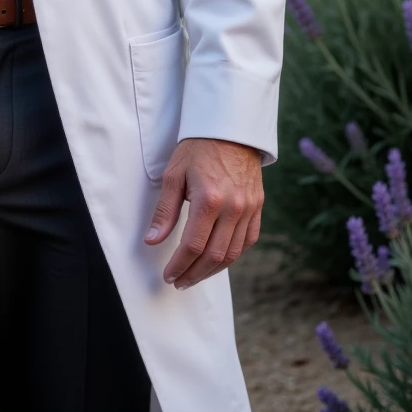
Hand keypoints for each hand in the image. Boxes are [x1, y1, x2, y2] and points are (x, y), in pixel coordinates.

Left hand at [145, 137, 263, 289]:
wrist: (230, 129)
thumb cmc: (198, 149)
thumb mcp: (174, 175)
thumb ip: (165, 211)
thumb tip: (153, 239)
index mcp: (209, 199)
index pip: (193, 246)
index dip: (179, 265)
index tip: (169, 275)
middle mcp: (233, 207)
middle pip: (214, 256)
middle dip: (194, 274)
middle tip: (179, 281)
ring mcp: (249, 209)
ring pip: (232, 254)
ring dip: (212, 271)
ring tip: (195, 275)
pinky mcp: (258, 207)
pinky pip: (247, 241)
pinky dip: (232, 256)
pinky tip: (218, 261)